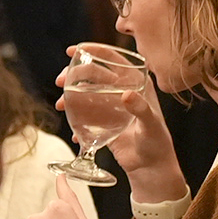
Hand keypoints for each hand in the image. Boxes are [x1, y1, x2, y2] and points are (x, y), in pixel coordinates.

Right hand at [56, 45, 173, 187]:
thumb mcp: (151, 125)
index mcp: (137, 85)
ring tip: (60, 105)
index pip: (115, 61)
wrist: (151, 168)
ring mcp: (111, 108)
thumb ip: (141, 110)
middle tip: (60, 81)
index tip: (74, 50)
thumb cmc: (157, 144)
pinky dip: (76, 121)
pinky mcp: (104, 123)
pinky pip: (85, 116)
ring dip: (70, 96)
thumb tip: (126, 94)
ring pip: (86, 93)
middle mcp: (123, 92)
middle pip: (94, 74)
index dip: (96, 51)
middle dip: (75, 74)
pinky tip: (73, 131)